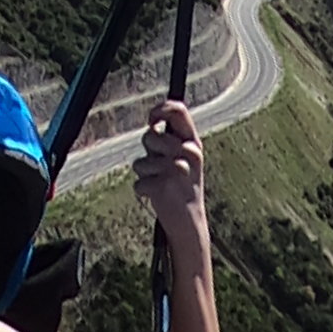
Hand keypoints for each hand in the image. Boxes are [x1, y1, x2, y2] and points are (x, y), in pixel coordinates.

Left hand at [132, 95, 207, 252]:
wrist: (190, 221)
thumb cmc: (183, 187)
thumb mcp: (185, 159)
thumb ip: (171, 139)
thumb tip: (152, 125)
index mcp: (194, 143)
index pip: (178, 111)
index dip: (160, 110)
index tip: (152, 120)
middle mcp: (188, 153)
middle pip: (150, 136)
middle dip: (149, 152)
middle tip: (161, 166)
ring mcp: (176, 169)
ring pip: (141, 161)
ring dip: (146, 174)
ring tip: (162, 183)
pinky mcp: (163, 186)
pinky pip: (138, 181)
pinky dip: (143, 190)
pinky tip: (158, 196)